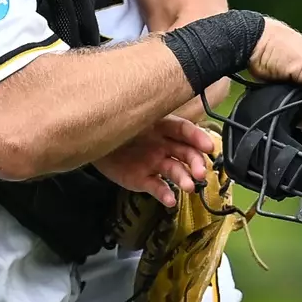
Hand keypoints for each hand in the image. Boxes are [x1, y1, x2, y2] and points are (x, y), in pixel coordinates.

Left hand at [95, 116, 216, 207]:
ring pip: (175, 171)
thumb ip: (142, 114)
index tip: (209, 147)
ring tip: (189, 187)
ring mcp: (154, 163)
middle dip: (196, 162)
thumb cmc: (114, 125)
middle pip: (186, 153)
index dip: (198, 138)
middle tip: (201, 173)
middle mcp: (163, 146)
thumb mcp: (128, 116)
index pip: (185, 130)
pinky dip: (165, 194)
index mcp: (161, 127)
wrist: (92, 141)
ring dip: (184, 179)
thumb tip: (155, 101)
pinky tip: (170, 200)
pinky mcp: (144, 179)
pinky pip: (157, 187)